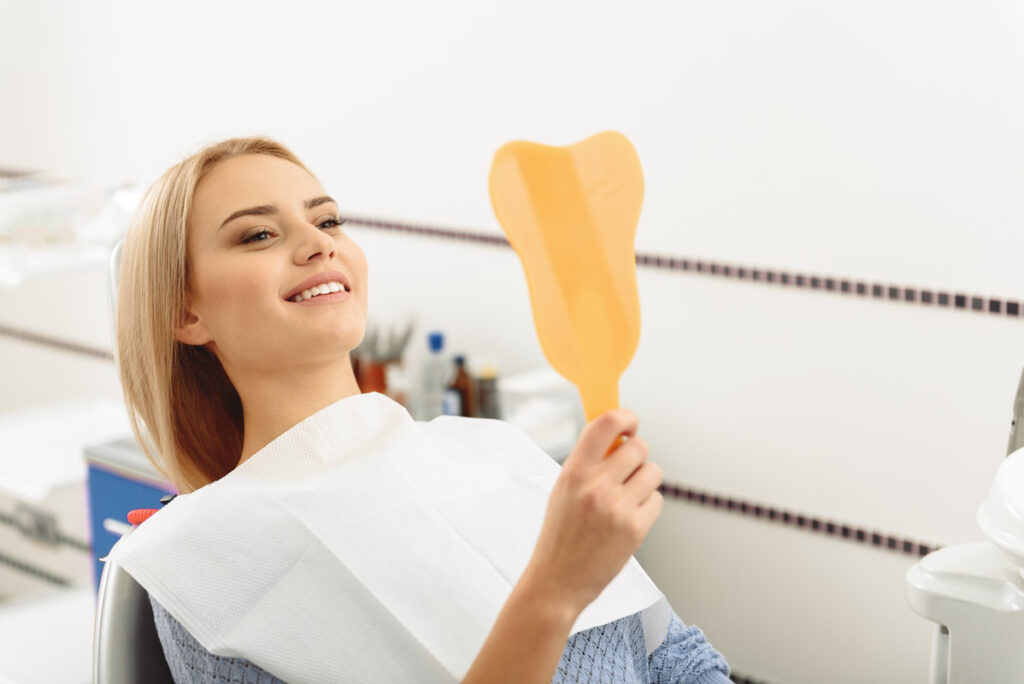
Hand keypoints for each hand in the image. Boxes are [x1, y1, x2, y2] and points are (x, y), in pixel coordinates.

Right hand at [524, 407, 663, 614]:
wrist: (557, 581)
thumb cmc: (560, 535)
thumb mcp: (563, 489)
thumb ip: (588, 461)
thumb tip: (617, 435)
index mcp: (574, 471)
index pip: (606, 423)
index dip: (624, 416)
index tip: (629, 422)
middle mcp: (596, 486)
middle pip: (639, 447)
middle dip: (637, 454)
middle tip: (627, 467)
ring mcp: (618, 508)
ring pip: (653, 472)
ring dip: (645, 480)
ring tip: (627, 496)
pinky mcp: (636, 529)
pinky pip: (657, 500)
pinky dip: (647, 507)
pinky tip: (628, 518)